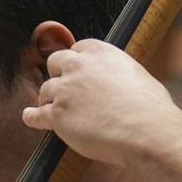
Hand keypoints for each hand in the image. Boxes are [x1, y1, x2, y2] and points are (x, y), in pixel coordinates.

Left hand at [22, 39, 181, 165]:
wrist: (146, 132)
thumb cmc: (151, 109)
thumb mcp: (139, 77)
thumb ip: (120, 75)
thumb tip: (122, 84)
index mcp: (101, 52)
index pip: (77, 49)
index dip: (76, 61)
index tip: (76, 70)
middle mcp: (79, 66)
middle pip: (55, 63)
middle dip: (58, 74)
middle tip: (63, 87)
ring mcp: (65, 90)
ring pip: (45, 90)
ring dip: (49, 99)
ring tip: (52, 108)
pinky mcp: (57, 115)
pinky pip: (36, 114)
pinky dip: (33, 117)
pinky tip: (30, 117)